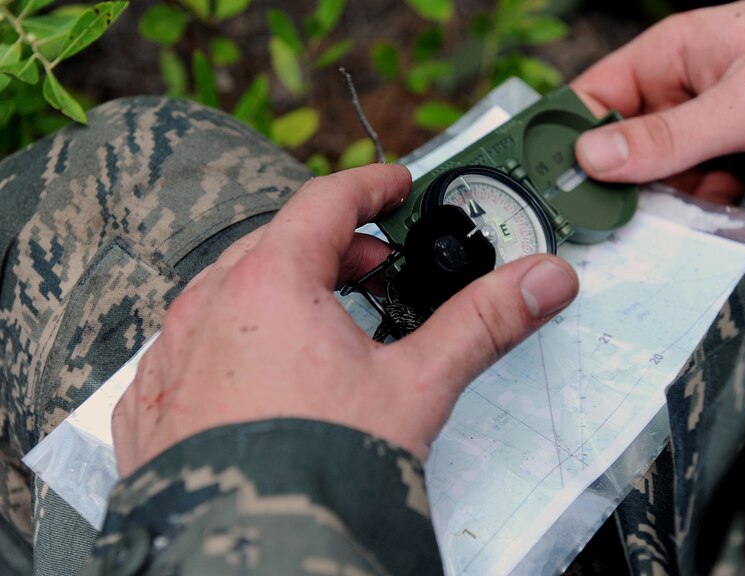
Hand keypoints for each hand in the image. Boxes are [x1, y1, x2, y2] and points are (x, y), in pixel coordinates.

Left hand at [111, 164, 578, 476]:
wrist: (256, 554)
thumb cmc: (321, 467)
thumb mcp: (416, 385)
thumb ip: (482, 323)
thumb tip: (540, 281)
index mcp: (269, 285)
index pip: (324, 203)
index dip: (368, 187)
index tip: (391, 187)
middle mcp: (207, 311)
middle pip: (277, 245)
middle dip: (331, 245)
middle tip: (372, 264)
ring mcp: (173, 358)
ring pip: (227, 292)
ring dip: (277, 290)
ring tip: (319, 319)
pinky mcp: (155, 406)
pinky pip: (189, 347)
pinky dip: (230, 340)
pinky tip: (255, 368)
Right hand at [571, 0, 744, 203]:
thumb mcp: (742, 103)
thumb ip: (667, 135)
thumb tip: (595, 155)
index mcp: (669, 55)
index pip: (594, 94)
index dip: (569, 134)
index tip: (553, 178)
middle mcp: (680, 88)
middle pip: (623, 141)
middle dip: (619, 178)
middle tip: (607, 215)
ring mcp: (706, 122)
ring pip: (658, 170)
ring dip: (663, 196)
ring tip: (672, 212)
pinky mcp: (731, 151)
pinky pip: (694, 183)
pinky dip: (698, 202)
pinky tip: (710, 208)